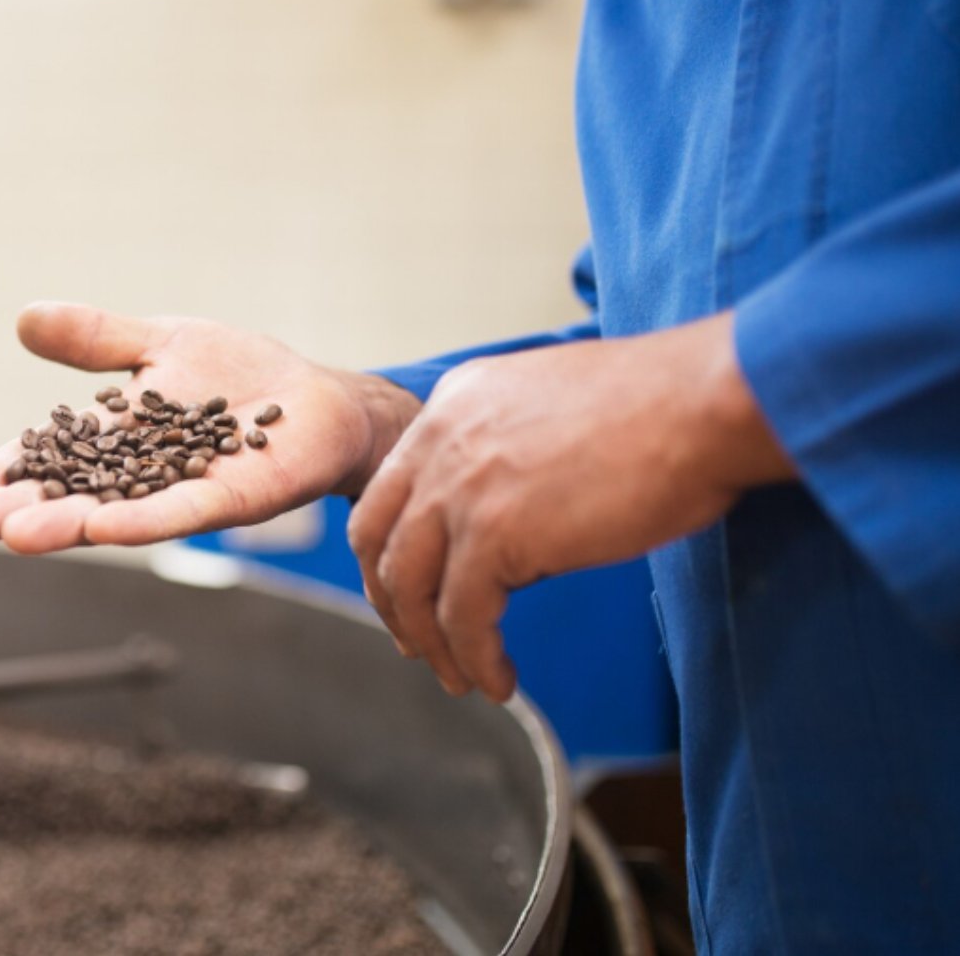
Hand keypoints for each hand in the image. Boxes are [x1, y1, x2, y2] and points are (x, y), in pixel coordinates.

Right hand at [0, 303, 420, 552]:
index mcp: (116, 436)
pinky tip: (104, 531)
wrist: (318, 398)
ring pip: (115, 512)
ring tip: (17, 535)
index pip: (48, 458)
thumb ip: (96, 338)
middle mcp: (141, 473)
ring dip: (67, 524)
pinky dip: (143, 521)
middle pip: (70, 494)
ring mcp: (183, 490)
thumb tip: (23, 317)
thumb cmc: (240, 372)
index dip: (4, 476)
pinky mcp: (231, 499)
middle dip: (20, 508)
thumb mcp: (159, 342)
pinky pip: (182, 514)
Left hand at [347, 312, 794, 701]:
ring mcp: (460, 484)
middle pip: (377, 536)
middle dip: (391, 600)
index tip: (412, 591)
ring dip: (432, 642)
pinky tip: (500, 682)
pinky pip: (462, 617)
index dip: (393, 548)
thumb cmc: (664, 407)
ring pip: (412, 585)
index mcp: (455, 402)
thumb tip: (511, 526)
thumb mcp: (552, 410)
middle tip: (417, 644)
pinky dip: (476, 659)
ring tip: (462, 678)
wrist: (706, 403)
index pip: (392, 486)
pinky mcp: (494, 533)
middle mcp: (441, 438)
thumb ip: (510, 454)